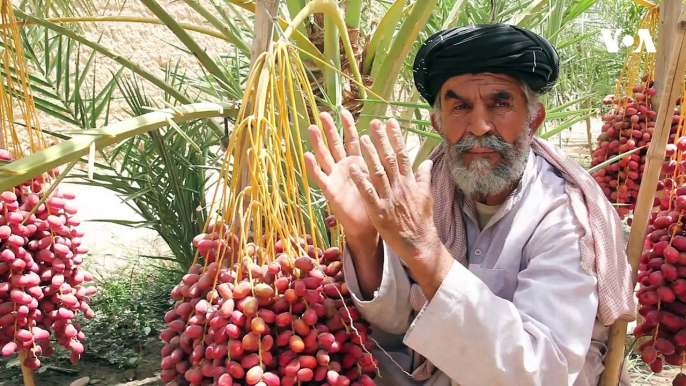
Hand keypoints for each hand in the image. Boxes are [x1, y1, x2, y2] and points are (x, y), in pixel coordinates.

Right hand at [304, 110, 375, 239]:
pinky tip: (307, 155)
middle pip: (335, 144)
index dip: (349, 126)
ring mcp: (335, 177)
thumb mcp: (384, 179)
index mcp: (358, 163)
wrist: (368, 226)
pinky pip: (320, 177)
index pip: (353, 140)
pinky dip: (313, 166)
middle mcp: (344, 167)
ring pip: (325, 156)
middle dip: (330, 128)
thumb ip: (388, 163)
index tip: (345, 110)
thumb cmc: (375, 203)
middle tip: (323, 113)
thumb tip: (397, 147)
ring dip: (318, 142)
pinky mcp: (330, 190)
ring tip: (312, 127)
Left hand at [350, 118, 440, 265]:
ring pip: (378, 173)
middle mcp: (400, 187)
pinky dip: (361, 181)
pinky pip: (368, 194)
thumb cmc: (422, 221)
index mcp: (409, 182)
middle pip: (389, 159)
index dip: (396, 137)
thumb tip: (428, 161)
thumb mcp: (427, 196)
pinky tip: (353, 169)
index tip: (390, 122)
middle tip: (373, 123)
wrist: (420, 244)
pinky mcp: (379, 212)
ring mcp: (389, 199)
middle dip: (381, 140)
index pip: (402, 155)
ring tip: (361, 139)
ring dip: (369, 155)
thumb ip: (424, 177)